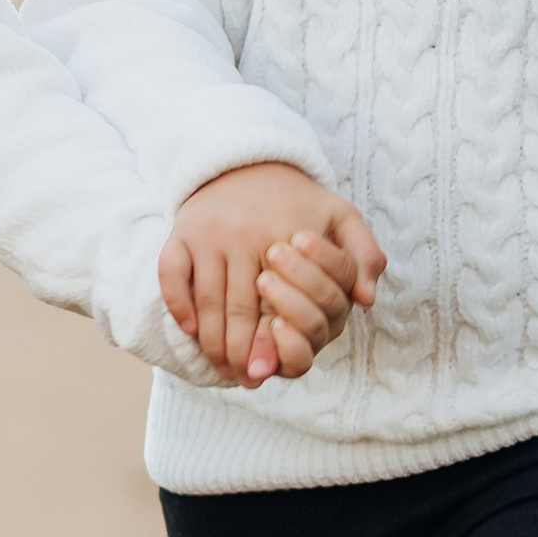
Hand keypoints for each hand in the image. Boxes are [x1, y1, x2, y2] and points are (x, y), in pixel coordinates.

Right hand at [160, 166, 386, 390]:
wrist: (247, 159)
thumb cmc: (298, 199)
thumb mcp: (341, 216)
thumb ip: (363, 256)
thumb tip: (365, 299)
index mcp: (286, 235)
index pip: (278, 305)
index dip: (274, 343)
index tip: (271, 371)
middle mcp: (243, 235)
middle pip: (239, 312)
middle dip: (240, 353)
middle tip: (245, 378)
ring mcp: (208, 235)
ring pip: (207, 302)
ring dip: (212, 342)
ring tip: (222, 366)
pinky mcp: (181, 233)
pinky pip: (171, 276)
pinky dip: (178, 306)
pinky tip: (192, 331)